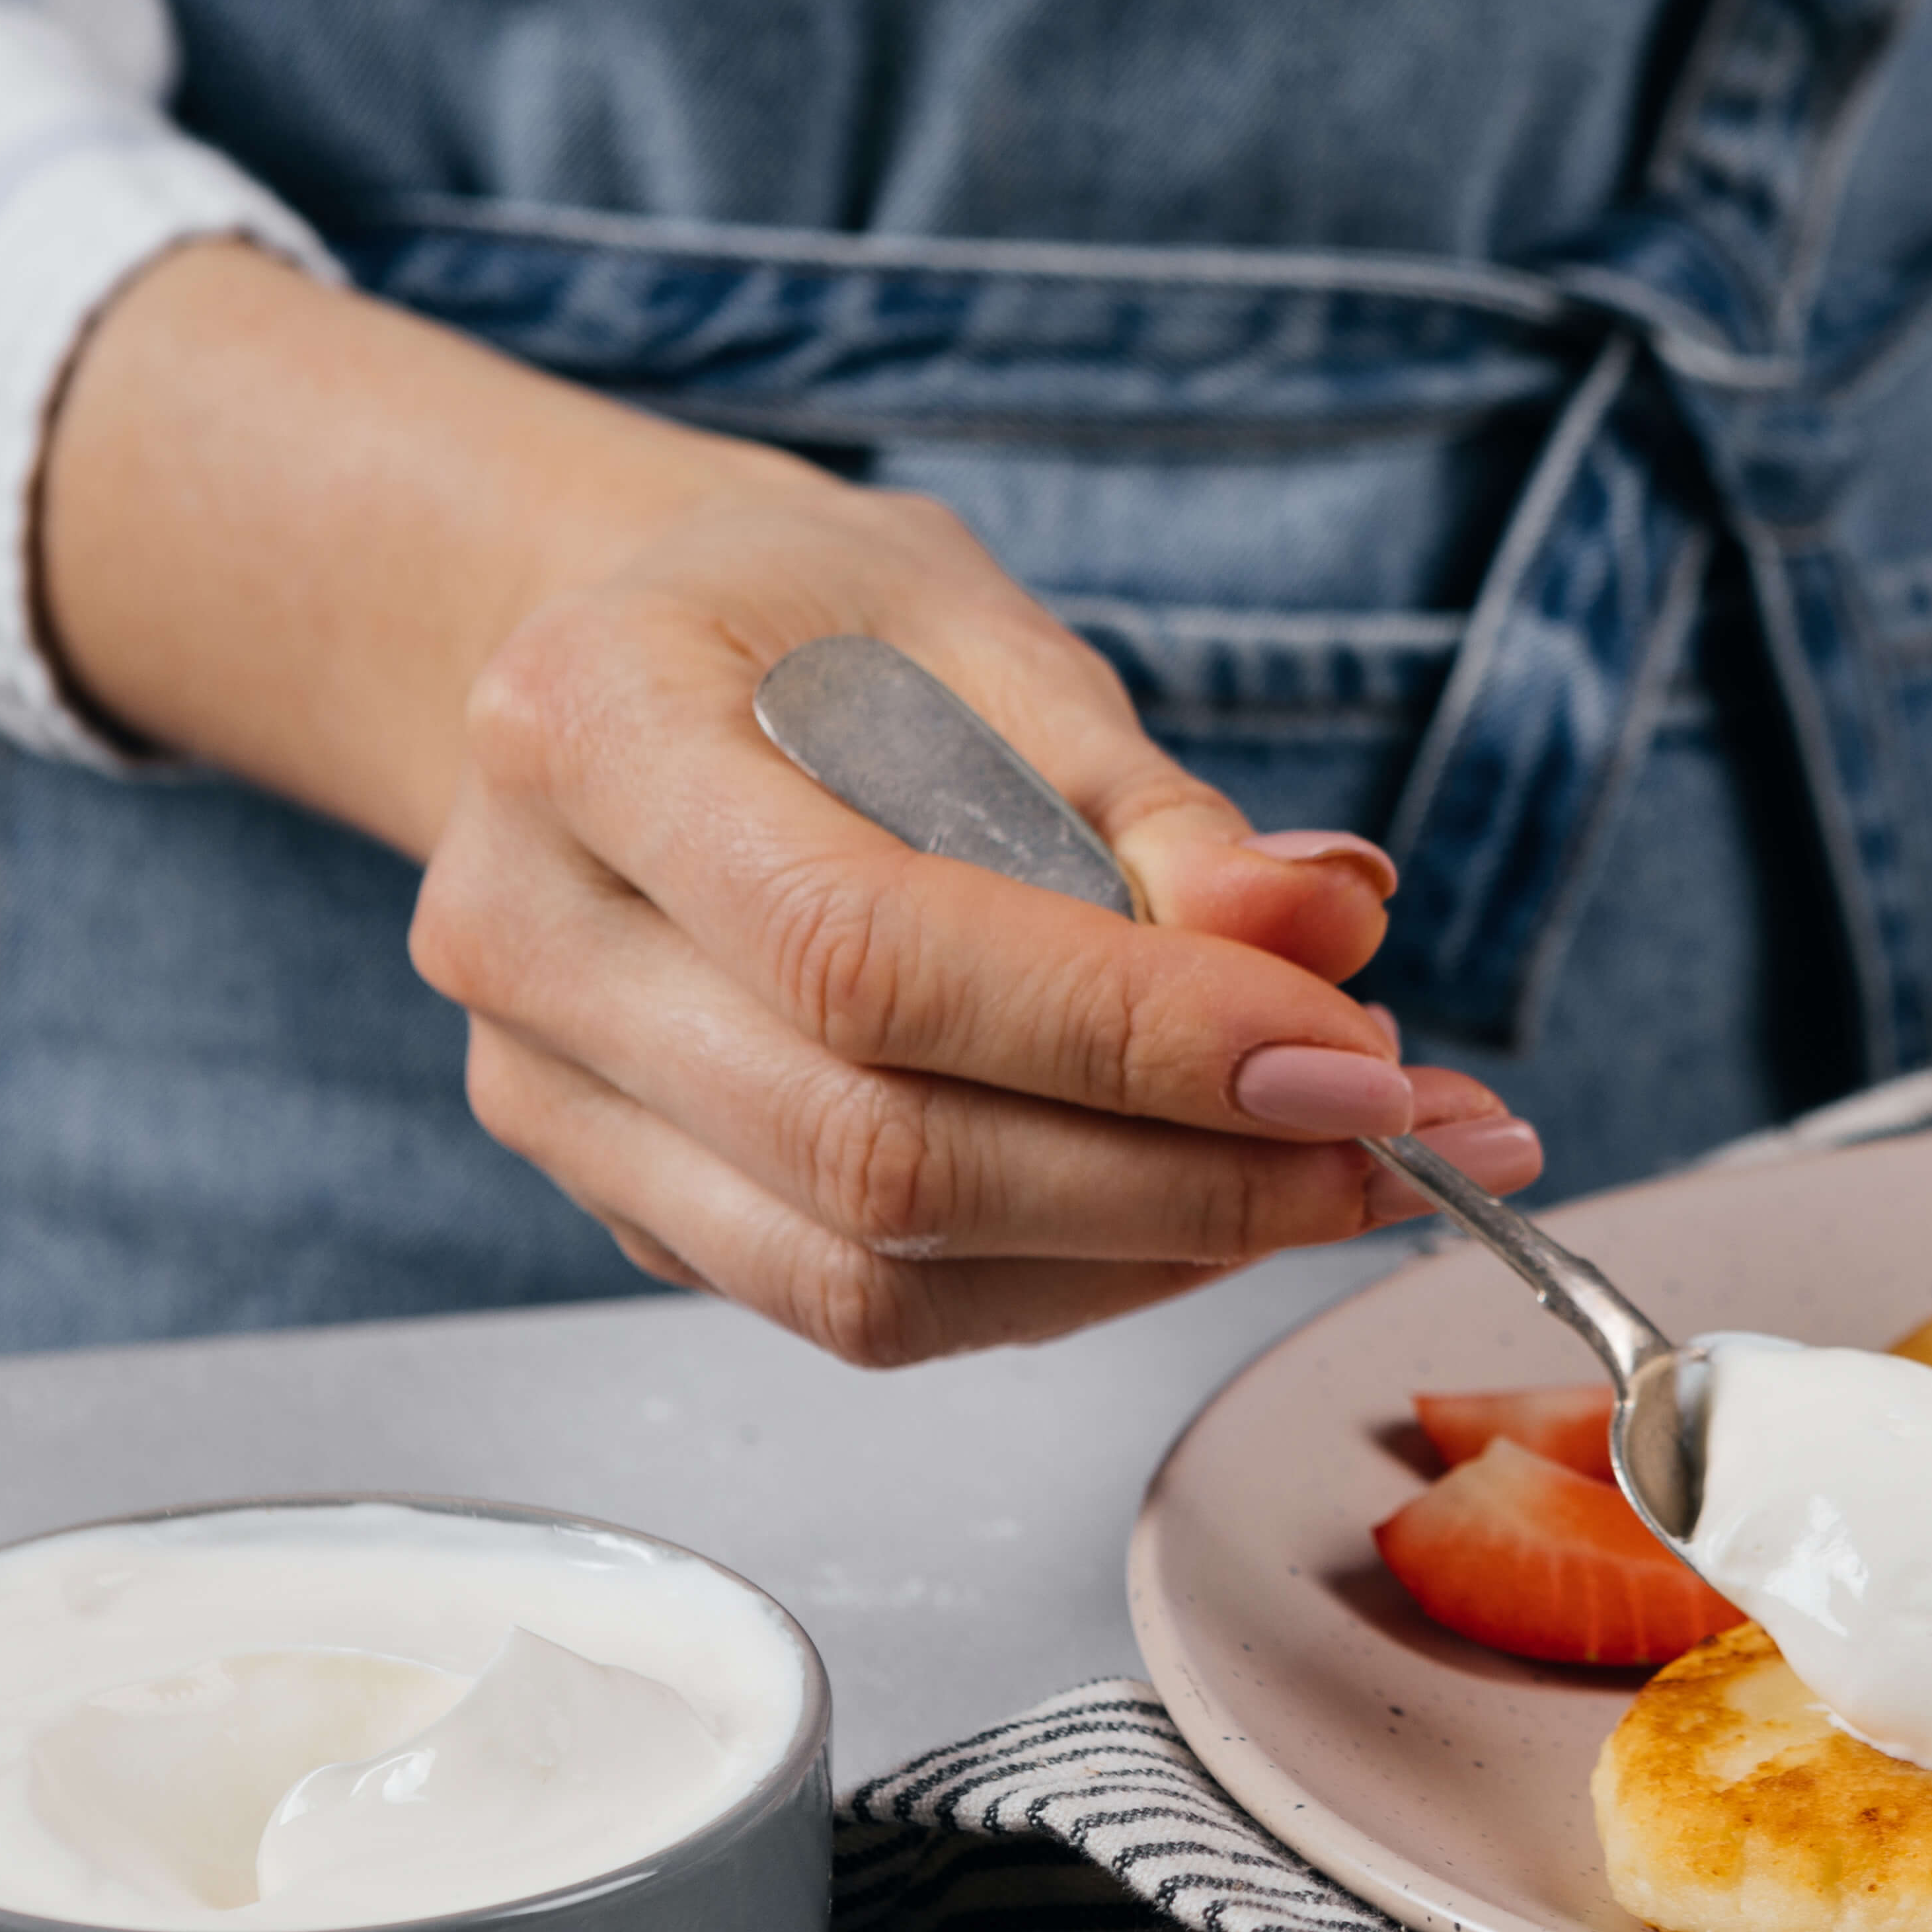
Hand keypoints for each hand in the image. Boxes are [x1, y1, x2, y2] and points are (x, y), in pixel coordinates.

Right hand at [412, 482, 1537, 1359]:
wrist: (625, 658)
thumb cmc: (805, 622)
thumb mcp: (983, 627)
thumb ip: (1148, 800)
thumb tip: (1325, 937)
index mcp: (591, 728)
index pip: (873, 950)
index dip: (1131, 1035)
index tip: (1353, 1058)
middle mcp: (532, 933)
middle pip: (875, 1152)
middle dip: (1182, 1180)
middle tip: (1398, 1140)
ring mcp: (552, 1093)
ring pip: (868, 1279)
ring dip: (1145, 1258)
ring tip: (1336, 1179)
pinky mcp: (619, 1198)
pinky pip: (860, 1308)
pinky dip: (1065, 1281)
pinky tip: (1201, 1209)